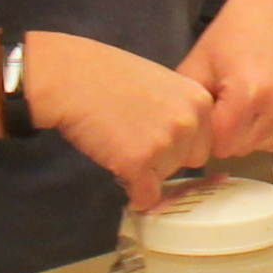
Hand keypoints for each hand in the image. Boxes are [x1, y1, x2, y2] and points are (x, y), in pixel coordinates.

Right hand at [27, 29, 217, 207]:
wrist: (70, 77)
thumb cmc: (109, 77)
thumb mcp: (162, 84)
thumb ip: (181, 112)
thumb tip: (188, 149)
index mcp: (199, 100)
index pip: (202, 140)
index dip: (177, 141)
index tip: (153, 130)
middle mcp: (189, 122)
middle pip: (188, 162)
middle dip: (164, 157)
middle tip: (133, 135)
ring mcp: (165, 143)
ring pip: (165, 179)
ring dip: (144, 170)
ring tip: (119, 139)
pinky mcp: (139, 163)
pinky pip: (145, 196)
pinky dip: (132, 191)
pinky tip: (115, 161)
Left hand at [176, 0, 272, 162]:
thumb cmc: (230, 37)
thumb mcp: (195, 66)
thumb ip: (188, 107)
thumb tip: (186, 141)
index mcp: (246, 93)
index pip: (222, 144)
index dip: (209, 134)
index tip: (210, 115)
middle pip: (244, 148)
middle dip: (230, 135)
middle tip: (228, 107)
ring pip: (267, 146)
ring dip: (254, 135)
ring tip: (249, 106)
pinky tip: (268, 112)